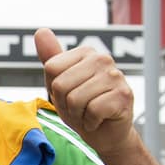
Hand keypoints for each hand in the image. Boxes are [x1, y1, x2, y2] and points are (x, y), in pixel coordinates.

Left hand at [35, 27, 136, 156]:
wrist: (106, 133)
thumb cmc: (81, 107)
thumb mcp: (59, 83)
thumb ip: (50, 58)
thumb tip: (41, 31)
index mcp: (86, 52)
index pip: (51, 68)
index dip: (53, 90)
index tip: (67, 95)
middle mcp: (103, 59)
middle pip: (60, 85)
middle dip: (65, 104)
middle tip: (79, 108)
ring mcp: (116, 76)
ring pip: (75, 99)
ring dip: (78, 115)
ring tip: (88, 113)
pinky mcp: (124, 95)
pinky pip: (93, 111)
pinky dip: (91, 122)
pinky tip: (99, 119)